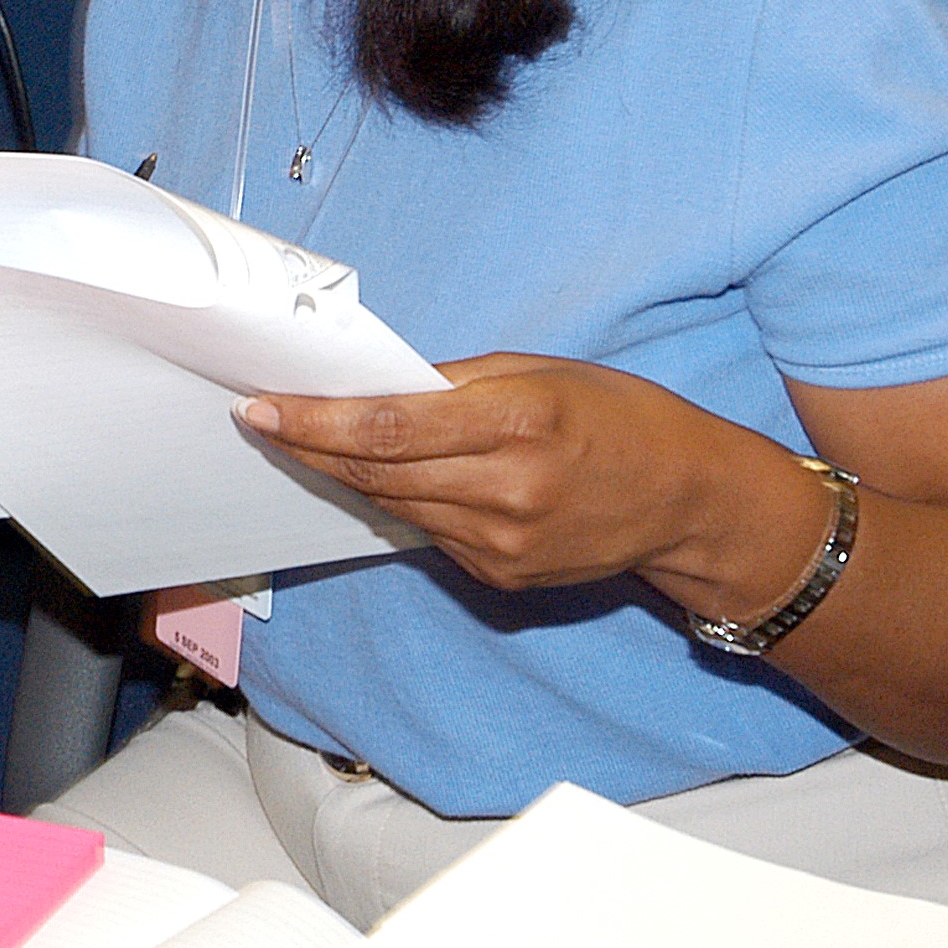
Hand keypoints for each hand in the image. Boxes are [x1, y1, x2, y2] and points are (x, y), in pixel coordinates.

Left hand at [235, 354, 813, 599]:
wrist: (687, 502)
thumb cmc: (617, 416)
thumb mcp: (540, 371)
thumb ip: (453, 382)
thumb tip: (371, 385)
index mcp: (518, 422)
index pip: (388, 427)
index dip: (315, 421)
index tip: (260, 407)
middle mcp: (508, 490)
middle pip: (377, 471)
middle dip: (311, 444)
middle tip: (263, 416)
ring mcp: (503, 544)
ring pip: (392, 505)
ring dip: (345, 473)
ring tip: (307, 438)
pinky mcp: (500, 577)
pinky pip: (427, 531)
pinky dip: (399, 500)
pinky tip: (386, 475)